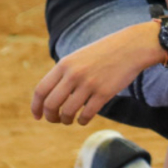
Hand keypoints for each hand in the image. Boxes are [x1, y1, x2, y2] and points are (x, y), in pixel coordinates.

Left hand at [31, 22, 159, 124]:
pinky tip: (83, 120)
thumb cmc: (104, 53)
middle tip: (55, 120)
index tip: (37, 116)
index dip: (36, 106)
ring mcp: (89, 84)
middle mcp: (74, 74)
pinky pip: (87, 114)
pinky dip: (82, 121)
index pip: (41, 90)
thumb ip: (64, 73)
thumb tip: (51, 96)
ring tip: (69, 120)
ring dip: (66, 120)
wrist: (131, 47)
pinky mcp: (104, 92)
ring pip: (68, 112)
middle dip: (51, 117)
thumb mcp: (78, 57)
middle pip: (51, 104)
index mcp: (64, 64)